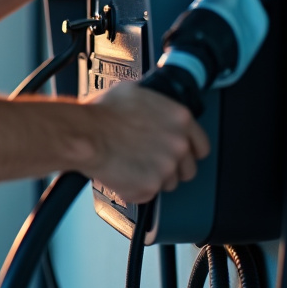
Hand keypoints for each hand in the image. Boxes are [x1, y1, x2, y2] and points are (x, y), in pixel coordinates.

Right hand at [82, 82, 209, 202]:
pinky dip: (135, 188)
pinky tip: (123, 173)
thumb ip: (156, 105)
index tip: (182, 154)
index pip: (202, 146)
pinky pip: (147, 194)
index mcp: (180, 119)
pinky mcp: (149, 188)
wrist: (84, 135)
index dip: (190, 151)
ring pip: (168, 183)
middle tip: (151, 161)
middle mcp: (178, 145)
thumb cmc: (103, 113)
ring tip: (132, 166)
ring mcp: (165, 168)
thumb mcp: (135, 93)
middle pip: (188, 169)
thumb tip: (155, 106)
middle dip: (172, 167)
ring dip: (153, 178)